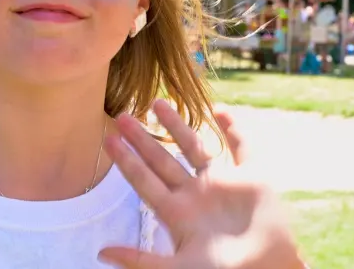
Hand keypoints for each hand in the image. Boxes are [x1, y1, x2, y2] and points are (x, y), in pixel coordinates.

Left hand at [99, 100, 305, 268]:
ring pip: (194, 147)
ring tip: (157, 102)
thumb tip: (101, 253)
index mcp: (178, 214)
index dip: (126, 161)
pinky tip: (219, 109)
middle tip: (122, 116)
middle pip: (162, 161)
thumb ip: (141, 260)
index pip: (144, 181)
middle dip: (142, 139)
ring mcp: (223, 184)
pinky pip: (241, 147)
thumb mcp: (177, 268)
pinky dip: (233, 128)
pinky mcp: (252, 179)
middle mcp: (196, 195)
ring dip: (176, 125)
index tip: (109, 139)